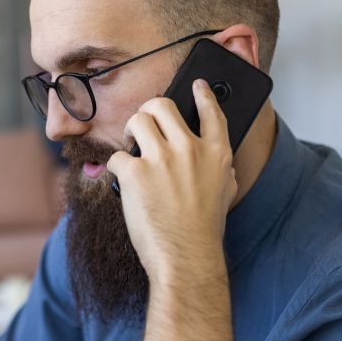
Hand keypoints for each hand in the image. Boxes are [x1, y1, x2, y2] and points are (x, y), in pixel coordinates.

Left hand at [105, 80, 236, 285]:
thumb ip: (221, 170)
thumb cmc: (204, 230)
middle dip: (149, 111)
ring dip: (131, 131)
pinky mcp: (135, 172)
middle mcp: (190, 148)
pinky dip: (117, 168)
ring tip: (131, 147)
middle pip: (162, 105)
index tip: (196, 85)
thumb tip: (218, 164)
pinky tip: (122, 181)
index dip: (202, 94)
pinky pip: (118, 157)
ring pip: (138, 120)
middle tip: (143, 126)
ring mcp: (161, 158)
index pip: (211, 111)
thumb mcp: (225, 193)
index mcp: (216, 153)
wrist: (186, 255)